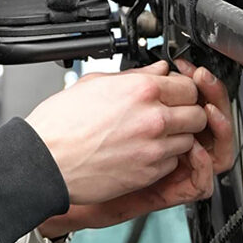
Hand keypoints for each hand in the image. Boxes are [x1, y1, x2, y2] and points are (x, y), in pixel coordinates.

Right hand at [25, 61, 207, 204]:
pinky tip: (143, 151)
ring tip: (153, 135)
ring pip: (189, 140)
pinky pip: (172, 163)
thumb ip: (134, 75)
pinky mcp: (148, 173)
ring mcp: (153, 148)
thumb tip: (157, 70)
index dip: (182, 90)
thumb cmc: (61, 123)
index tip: (174, 94)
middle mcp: (153, 118)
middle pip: (198, 114)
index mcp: (141, 90)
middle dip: (187, 113)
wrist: (45, 160)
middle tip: (171, 115)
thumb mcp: (95, 84)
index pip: (189, 86)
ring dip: (177, 137)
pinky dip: (164, 158)